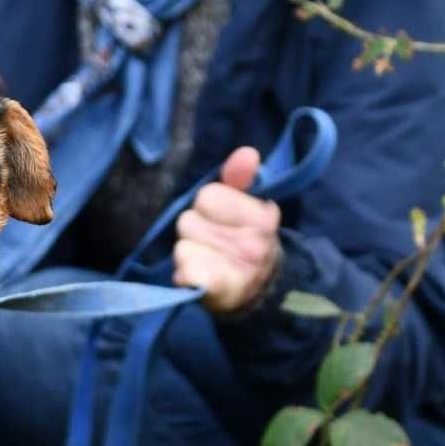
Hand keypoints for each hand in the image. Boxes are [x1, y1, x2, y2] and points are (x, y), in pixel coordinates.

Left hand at [172, 147, 281, 314]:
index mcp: (262, 216)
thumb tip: (246, 153)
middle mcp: (254, 242)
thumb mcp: (246, 205)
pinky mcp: (218, 292)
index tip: (219, 218)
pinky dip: (187, 275)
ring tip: (207, 260)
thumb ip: (239, 178)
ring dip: (188, 254)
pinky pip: (190, 275)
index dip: (206, 206)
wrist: (253, 292)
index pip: (207, 195)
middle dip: (194, 230)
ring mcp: (238, 270)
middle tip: (211, 242)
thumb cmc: (242, 240)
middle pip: (187, 221)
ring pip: (182, 248)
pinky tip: (193, 277)